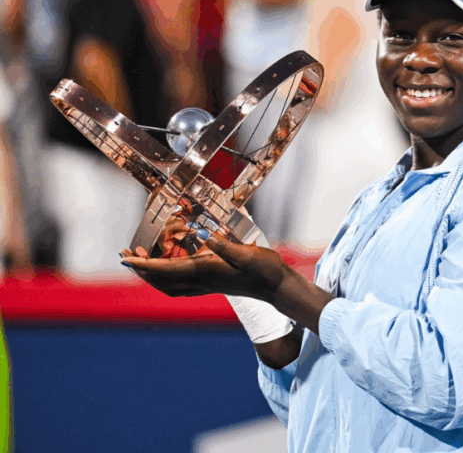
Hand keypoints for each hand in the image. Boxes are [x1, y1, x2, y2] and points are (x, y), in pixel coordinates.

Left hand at [121, 231, 286, 301]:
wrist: (276, 287)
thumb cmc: (265, 269)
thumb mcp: (249, 254)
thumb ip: (227, 247)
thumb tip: (206, 236)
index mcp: (207, 270)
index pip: (167, 270)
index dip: (144, 265)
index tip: (125, 259)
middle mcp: (202, 281)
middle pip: (161, 280)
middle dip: (141, 270)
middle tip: (125, 255)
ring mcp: (206, 285)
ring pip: (168, 285)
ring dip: (150, 275)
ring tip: (140, 260)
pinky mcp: (211, 284)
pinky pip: (180, 286)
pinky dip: (165, 278)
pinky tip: (166, 269)